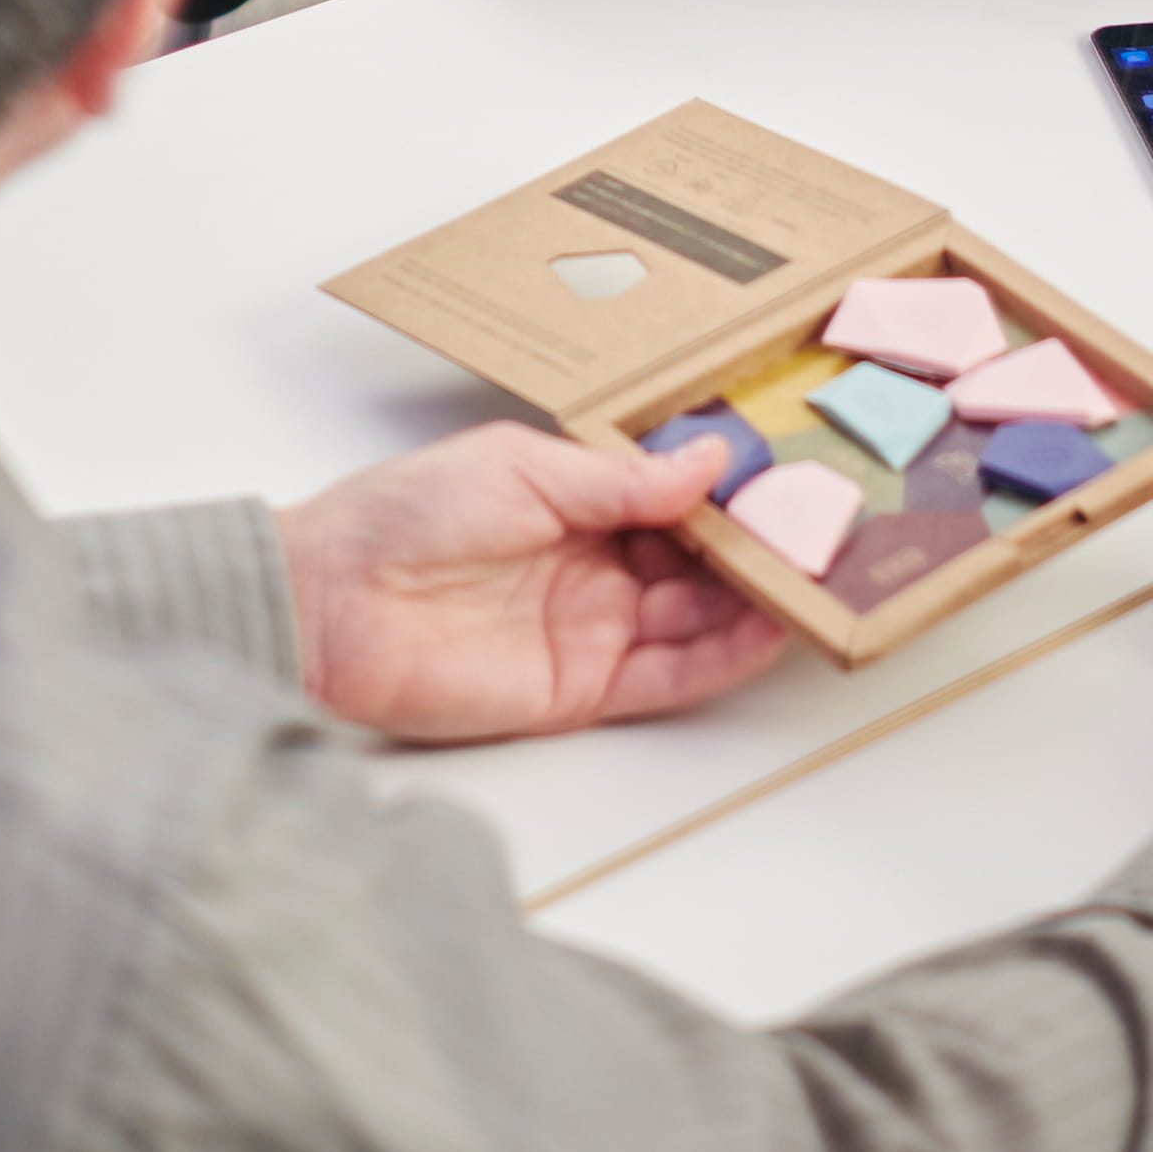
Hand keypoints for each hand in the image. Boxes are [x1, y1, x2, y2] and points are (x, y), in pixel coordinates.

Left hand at [275, 423, 786, 741]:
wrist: (328, 605)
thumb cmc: (403, 516)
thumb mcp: (524, 469)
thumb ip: (624, 479)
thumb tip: (712, 462)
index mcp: (578, 505)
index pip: (678, 503)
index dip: (734, 496)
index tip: (791, 480)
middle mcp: (597, 569)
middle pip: (702, 563)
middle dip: (761, 549)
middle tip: (825, 531)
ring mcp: (596, 631)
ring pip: (701, 619)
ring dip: (758, 602)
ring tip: (818, 579)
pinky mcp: (585, 689)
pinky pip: (673, 676)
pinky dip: (726, 656)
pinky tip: (770, 630)